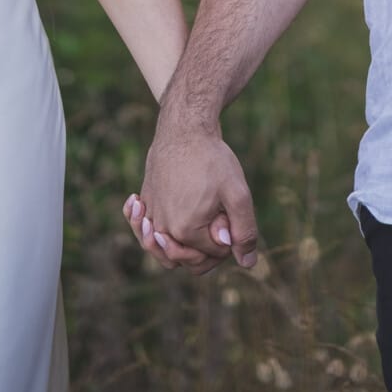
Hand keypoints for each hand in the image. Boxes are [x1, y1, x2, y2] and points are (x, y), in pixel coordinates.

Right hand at [125, 113, 258, 272]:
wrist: (184, 128)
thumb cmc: (212, 159)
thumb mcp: (237, 193)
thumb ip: (244, 231)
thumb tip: (247, 262)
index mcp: (186, 232)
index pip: (213, 256)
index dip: (228, 239)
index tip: (229, 213)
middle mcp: (163, 228)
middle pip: (187, 260)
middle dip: (206, 248)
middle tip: (217, 217)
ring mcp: (151, 215)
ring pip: (164, 250)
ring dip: (177, 248)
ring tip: (190, 234)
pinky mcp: (146, 201)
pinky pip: (144, 228)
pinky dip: (146, 229)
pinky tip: (149, 219)